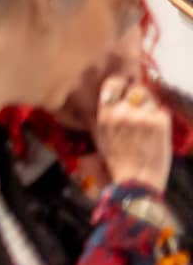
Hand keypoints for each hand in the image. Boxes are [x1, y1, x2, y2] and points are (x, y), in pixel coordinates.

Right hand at [96, 75, 172, 190]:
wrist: (136, 180)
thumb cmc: (118, 161)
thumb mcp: (100, 136)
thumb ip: (102, 116)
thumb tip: (107, 100)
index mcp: (105, 114)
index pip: (113, 83)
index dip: (122, 85)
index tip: (126, 89)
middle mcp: (122, 112)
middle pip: (136, 88)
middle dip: (140, 96)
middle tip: (142, 107)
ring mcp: (142, 117)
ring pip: (151, 99)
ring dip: (152, 108)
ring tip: (149, 124)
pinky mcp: (160, 123)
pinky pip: (163, 112)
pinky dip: (162, 119)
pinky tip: (157, 132)